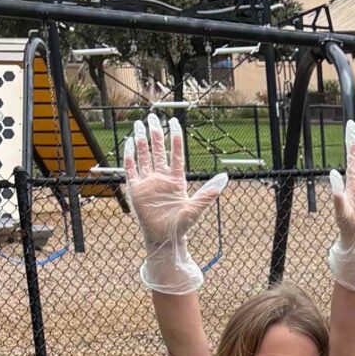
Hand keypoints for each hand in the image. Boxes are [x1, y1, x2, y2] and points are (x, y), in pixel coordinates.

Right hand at [123, 113, 227, 294]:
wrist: (165, 239)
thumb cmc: (181, 225)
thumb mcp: (196, 208)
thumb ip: (209, 193)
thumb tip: (225, 177)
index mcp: (176, 180)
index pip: (176, 153)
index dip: (175, 138)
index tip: (174, 122)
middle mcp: (161, 178)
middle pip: (157, 150)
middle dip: (155, 133)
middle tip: (152, 116)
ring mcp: (148, 182)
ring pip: (144, 156)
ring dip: (141, 140)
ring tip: (139, 124)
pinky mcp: (136, 190)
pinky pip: (131, 169)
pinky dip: (130, 156)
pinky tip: (129, 143)